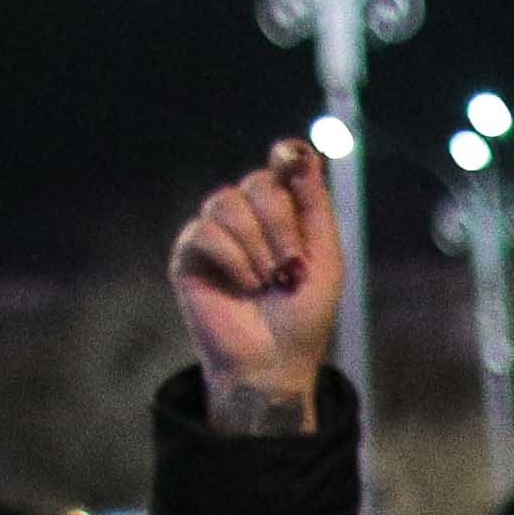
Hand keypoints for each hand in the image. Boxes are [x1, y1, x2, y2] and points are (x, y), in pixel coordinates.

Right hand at [171, 144, 347, 430]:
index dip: (287, 156)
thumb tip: (303, 153)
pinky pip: (206, 231)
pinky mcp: (189, 254)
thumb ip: (315, 206)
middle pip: (258, 183)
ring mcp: (216, 232)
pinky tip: (243, 285)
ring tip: (265, 282)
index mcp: (284, 212)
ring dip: (255, 246)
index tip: (291, 160)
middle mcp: (248, 215)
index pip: (281, 164)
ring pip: (227, 202)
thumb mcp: (324, 259)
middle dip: (280, 224)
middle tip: (289, 267)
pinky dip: (232, 260)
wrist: (274, 361)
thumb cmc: (303, 316)